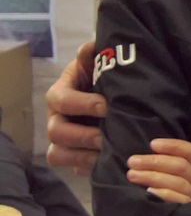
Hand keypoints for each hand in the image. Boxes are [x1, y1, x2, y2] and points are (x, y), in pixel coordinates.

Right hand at [45, 41, 104, 173]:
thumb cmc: (100, 80)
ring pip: (58, 154)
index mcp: (60, 95)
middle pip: (55, 132)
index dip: (81, 104)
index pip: (61, 99)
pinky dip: (89, 168)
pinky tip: (107, 164)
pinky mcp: (73, 157)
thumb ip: (93, 58)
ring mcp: (62, 141)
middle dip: (82, 135)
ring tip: (106, 154)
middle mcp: (56, 119)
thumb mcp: (97, 66)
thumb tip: (90, 46)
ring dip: (82, 156)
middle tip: (106, 136)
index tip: (105, 106)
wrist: (109, 98)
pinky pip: (73, 169)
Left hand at [126, 138, 190, 203]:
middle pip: (181, 166)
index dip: (173, 146)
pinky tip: (148, 193)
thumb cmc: (180, 203)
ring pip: (178, 182)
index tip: (153, 144)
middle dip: (155, 161)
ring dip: (153, 176)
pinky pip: (179, 200)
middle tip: (132, 162)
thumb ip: (172, 171)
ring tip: (132, 175)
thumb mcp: (184, 184)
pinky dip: (163, 194)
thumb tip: (149, 153)